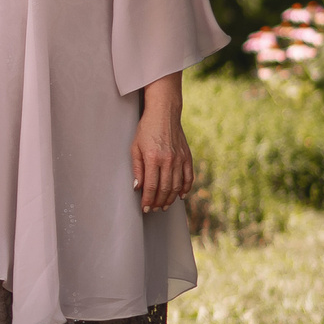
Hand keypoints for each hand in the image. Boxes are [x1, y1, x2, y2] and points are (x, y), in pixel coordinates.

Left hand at [132, 93, 195, 213]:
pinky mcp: (187, 156)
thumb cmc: (146, 129)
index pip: (150, 186)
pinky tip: (180, 196)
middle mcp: (168, 160)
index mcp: (153, 158)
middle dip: (158, 202)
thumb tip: (137, 188)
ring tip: (163, 206)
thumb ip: (137, 168)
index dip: (147, 200)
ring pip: (177, 185)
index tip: (145, 208)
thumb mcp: (135, 147)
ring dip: (170, 198)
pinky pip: (188, 177)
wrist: (164, 113)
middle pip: (165, 188)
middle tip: (153, 209)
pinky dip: (185, 188)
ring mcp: (179, 158)